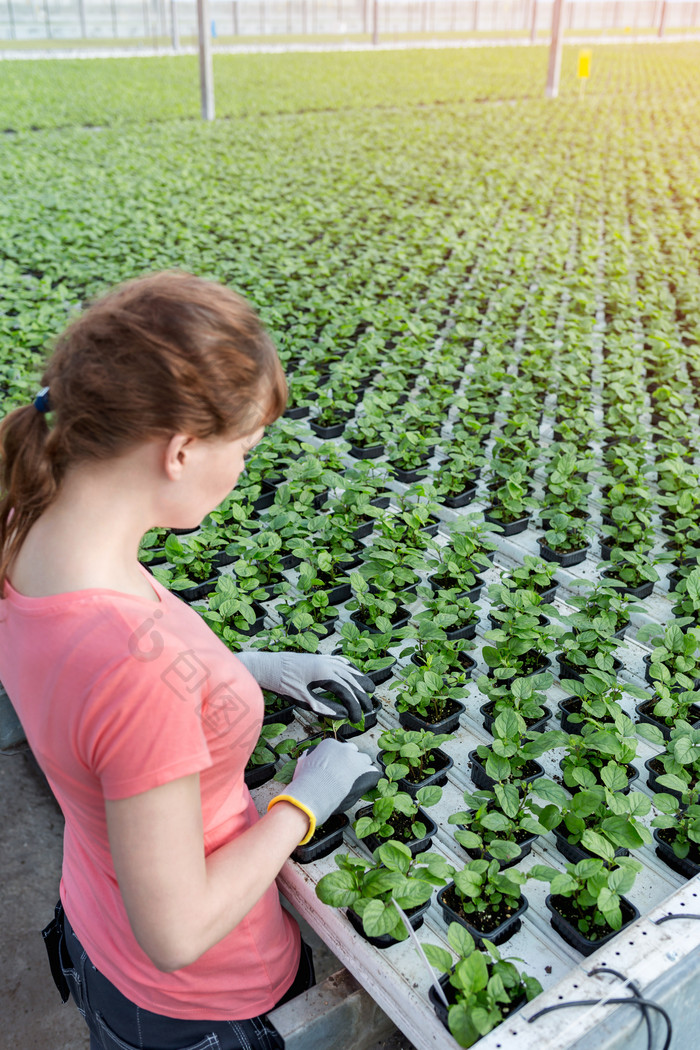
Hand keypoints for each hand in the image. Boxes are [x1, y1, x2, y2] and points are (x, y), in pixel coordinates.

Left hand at [236, 650, 374, 722]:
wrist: (267, 666)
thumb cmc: (282, 683)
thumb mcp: (303, 699)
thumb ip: (324, 707)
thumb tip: (342, 715)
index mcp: (325, 673)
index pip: (347, 691)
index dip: (355, 706)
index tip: (357, 719)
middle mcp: (327, 663)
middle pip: (351, 680)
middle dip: (362, 695)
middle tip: (369, 708)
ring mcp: (323, 659)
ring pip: (347, 669)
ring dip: (359, 679)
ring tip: (369, 688)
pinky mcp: (318, 658)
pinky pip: (339, 661)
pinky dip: (349, 668)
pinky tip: (351, 671)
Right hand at [268, 738, 379, 842]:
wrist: (313, 792)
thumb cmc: (306, 781)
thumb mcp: (303, 764)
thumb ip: (309, 758)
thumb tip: (308, 757)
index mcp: (329, 745)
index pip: (338, 748)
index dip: (337, 759)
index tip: (335, 766)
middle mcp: (344, 749)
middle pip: (353, 751)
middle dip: (351, 761)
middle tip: (346, 773)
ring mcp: (356, 759)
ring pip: (364, 760)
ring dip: (362, 768)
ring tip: (357, 779)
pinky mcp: (364, 772)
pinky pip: (374, 772)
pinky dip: (371, 778)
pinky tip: (368, 783)